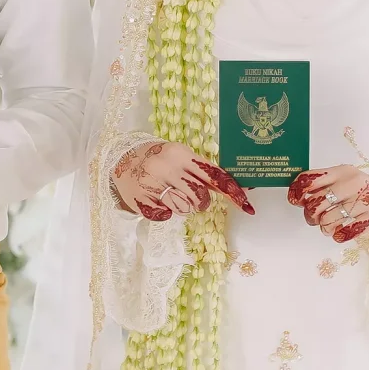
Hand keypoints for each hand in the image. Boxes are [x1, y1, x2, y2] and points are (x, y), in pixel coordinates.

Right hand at [110, 141, 254, 221]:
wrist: (122, 160)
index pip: (213, 175)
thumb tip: (236, 188)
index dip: (232, 191)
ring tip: (170, 194)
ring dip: (183, 207)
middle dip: (199, 201)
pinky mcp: (142, 201)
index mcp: (181, 154)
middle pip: (200, 198)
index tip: (247, 206)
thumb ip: (204, 171)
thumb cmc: (160, 160)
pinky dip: (165, 212)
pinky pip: (166, 215)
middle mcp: (167, 167)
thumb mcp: (181, 157)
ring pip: (184, 209)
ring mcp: (152, 184)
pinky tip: (157, 200)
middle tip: (189, 194)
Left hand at [289, 166, 368, 243]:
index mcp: (344, 172)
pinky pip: (346, 231)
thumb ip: (327, 187)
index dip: (298, 191)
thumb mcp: (349, 184)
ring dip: (326, 229)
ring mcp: (366, 199)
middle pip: (316, 203)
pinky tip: (342, 234)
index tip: (295, 201)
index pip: (312, 178)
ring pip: (328, 220)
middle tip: (317, 220)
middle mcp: (354, 182)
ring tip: (332, 228)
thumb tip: (300, 198)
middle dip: (312, 216)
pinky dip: (340, 235)